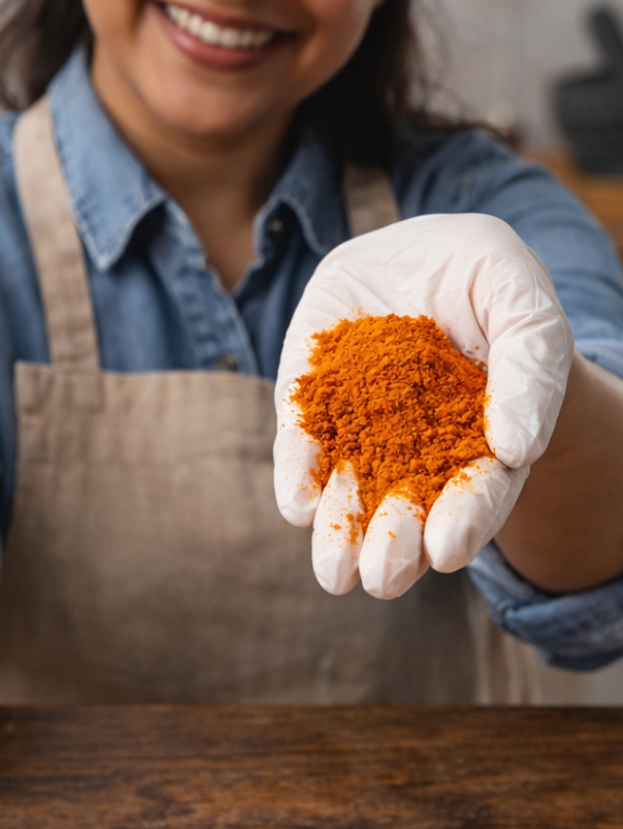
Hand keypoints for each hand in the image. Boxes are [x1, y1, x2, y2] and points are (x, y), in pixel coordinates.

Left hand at [273, 214, 573, 599]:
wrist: (413, 248)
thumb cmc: (483, 276)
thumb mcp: (521, 301)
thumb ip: (530, 368)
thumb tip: (516, 447)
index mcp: (479, 435)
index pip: (477, 486)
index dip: (468, 518)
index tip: (449, 549)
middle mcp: (415, 442)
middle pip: (407, 502)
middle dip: (394, 542)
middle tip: (379, 579)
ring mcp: (358, 420)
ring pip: (348, 484)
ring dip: (339, 527)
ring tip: (333, 571)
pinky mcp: (310, 394)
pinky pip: (301, 438)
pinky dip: (298, 471)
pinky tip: (297, 502)